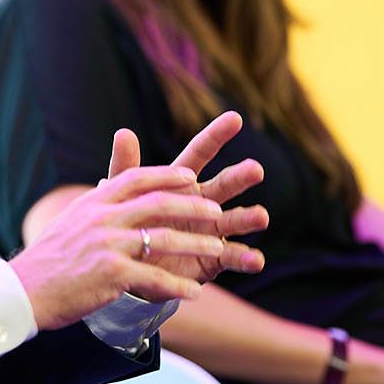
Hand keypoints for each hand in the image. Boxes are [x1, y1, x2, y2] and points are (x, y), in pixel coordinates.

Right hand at [9, 165, 228, 329]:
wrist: (25, 291)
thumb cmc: (49, 260)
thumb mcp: (70, 221)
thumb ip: (94, 205)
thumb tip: (104, 185)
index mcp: (93, 203)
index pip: (135, 178)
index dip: (166, 175)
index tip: (189, 176)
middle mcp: (101, 218)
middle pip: (157, 203)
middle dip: (192, 206)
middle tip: (217, 211)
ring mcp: (107, 245)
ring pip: (163, 239)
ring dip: (196, 244)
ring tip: (218, 248)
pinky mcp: (111, 274)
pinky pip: (155, 278)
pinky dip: (177, 287)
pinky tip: (194, 293)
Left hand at [101, 111, 268, 284]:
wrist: (130, 265)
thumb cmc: (131, 221)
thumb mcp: (126, 194)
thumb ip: (126, 167)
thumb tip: (123, 131)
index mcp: (181, 182)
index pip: (200, 153)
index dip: (215, 136)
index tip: (234, 118)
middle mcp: (202, 203)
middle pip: (225, 185)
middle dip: (240, 177)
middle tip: (255, 169)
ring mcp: (210, 230)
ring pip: (235, 220)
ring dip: (249, 218)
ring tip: (261, 217)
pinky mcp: (213, 258)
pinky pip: (232, 257)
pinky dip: (245, 259)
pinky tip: (255, 260)